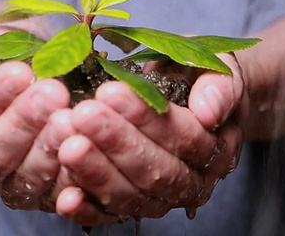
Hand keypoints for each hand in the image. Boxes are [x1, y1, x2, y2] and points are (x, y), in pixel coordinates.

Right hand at [0, 26, 73, 210]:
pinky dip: (72, 176)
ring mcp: (11, 183)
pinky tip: (88, 151)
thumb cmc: (8, 56)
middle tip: (52, 92)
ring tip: (71, 118)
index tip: (19, 71)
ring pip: (24, 178)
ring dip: (49, 149)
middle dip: (23, 122)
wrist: (43, 68)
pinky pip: (57, 193)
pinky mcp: (45, 195)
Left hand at [52, 54, 244, 225]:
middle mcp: (193, 183)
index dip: (147, 118)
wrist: (194, 103)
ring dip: (96, 173)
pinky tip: (64, 196)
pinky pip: (109, 215)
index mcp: (218, 149)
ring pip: (130, 196)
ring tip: (67, 145)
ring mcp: (161, 200)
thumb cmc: (199, 80)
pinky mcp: (131, 208)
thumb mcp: (218, 70)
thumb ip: (219, 86)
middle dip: (116, 143)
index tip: (110, 92)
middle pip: (156, 170)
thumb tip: (209, 112)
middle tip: (83, 115)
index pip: (184, 138)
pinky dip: (86, 210)